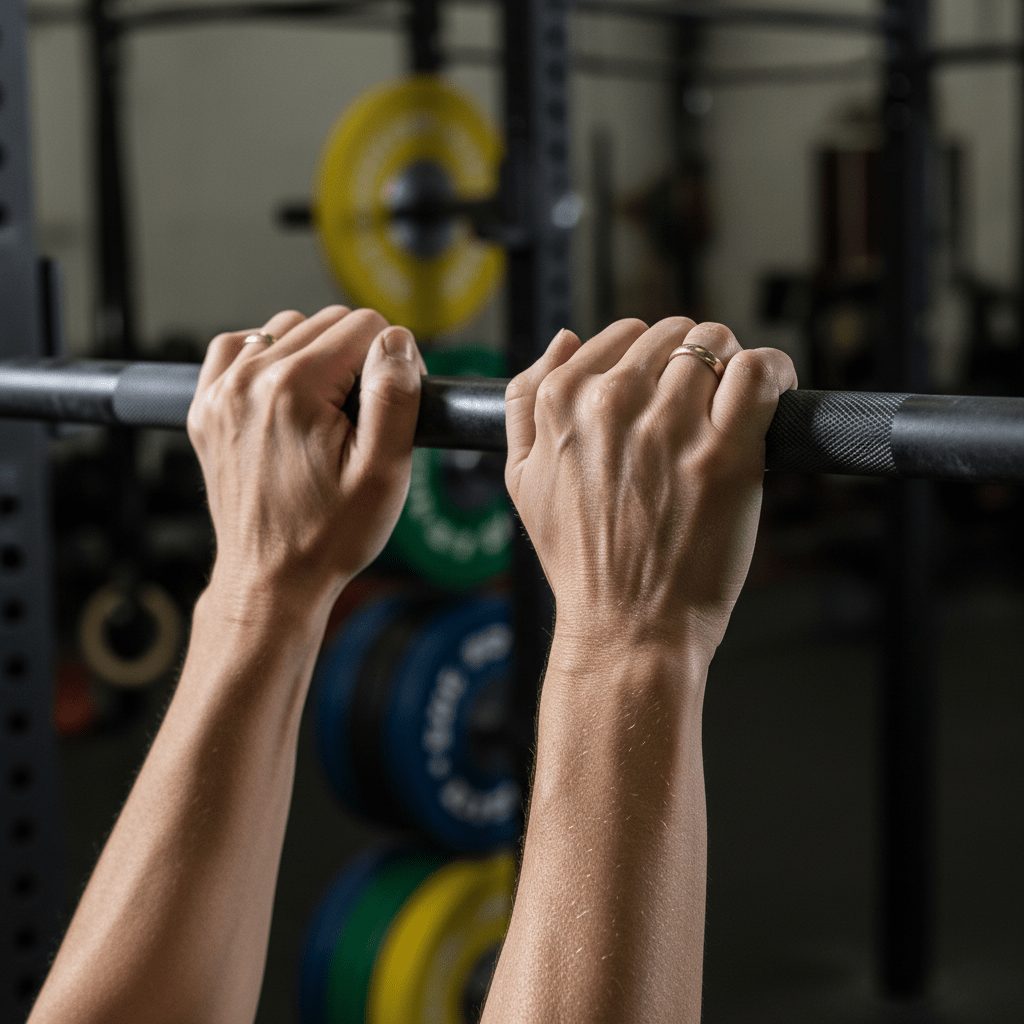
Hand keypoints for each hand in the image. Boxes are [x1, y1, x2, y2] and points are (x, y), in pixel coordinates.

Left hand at [187, 305, 426, 618]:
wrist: (271, 579)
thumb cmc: (327, 537)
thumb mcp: (383, 473)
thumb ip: (394, 396)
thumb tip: (396, 341)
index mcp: (294, 390)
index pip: (365, 325)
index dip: (392, 362)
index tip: (387, 407)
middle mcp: (248, 380)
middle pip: (326, 322)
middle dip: (355, 359)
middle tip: (359, 420)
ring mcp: (220, 393)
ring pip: (286, 329)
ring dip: (314, 358)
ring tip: (324, 415)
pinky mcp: (206, 407)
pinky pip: (239, 348)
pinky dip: (268, 360)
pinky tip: (286, 398)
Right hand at [504, 317, 796, 660]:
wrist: (626, 625)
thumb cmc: (580, 561)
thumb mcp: (521, 479)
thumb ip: (525, 400)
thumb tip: (563, 339)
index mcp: (561, 402)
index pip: (622, 334)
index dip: (649, 360)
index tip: (664, 390)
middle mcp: (612, 403)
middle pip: (671, 334)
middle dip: (688, 361)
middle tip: (697, 407)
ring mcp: (669, 426)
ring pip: (715, 343)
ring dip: (728, 367)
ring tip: (730, 407)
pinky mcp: (724, 453)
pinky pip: (758, 371)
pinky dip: (771, 371)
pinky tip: (770, 392)